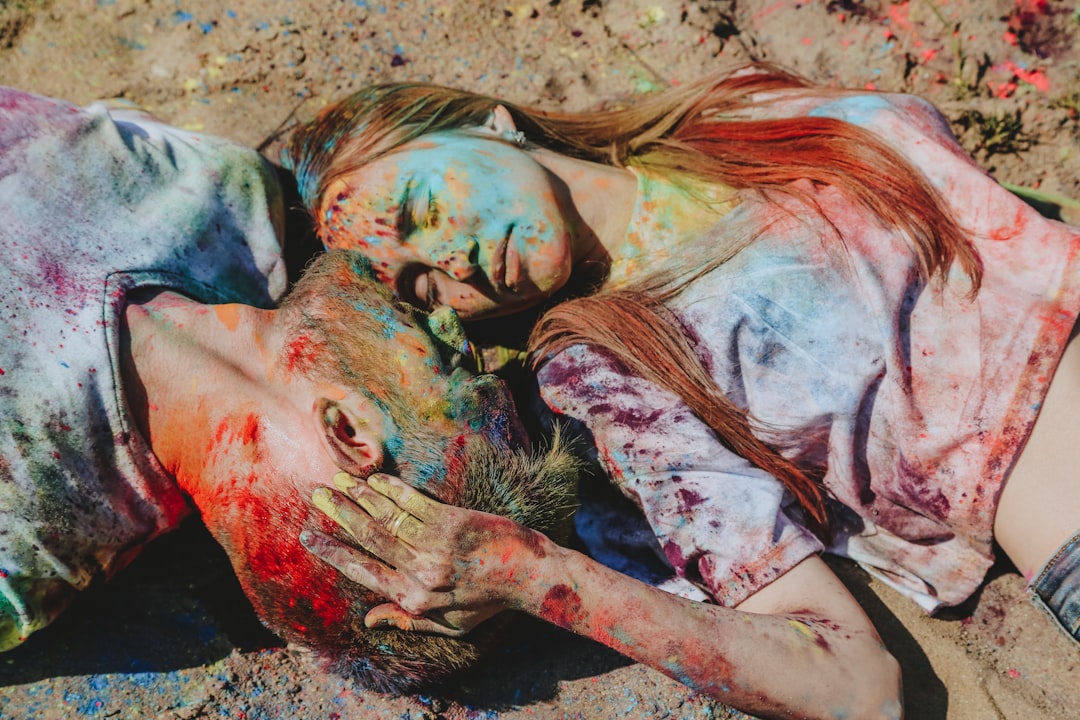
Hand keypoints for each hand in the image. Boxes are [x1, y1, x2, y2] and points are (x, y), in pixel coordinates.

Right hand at [301, 472, 547, 636]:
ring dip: (359, 495)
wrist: (528, 575)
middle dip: (339, 513)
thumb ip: (406, 620)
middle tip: (316, 495)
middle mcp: (419, 570)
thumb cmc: (487, 602)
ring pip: (386, 516)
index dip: (332, 552)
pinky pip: (413, 501)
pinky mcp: (452, 521)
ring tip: (337, 481)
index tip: (309, 536)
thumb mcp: (448, 625)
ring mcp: (435, 543)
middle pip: (368, 536)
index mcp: (413, 597)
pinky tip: (374, 479)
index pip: (362, 570)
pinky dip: (390, 488)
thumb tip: (369, 620)